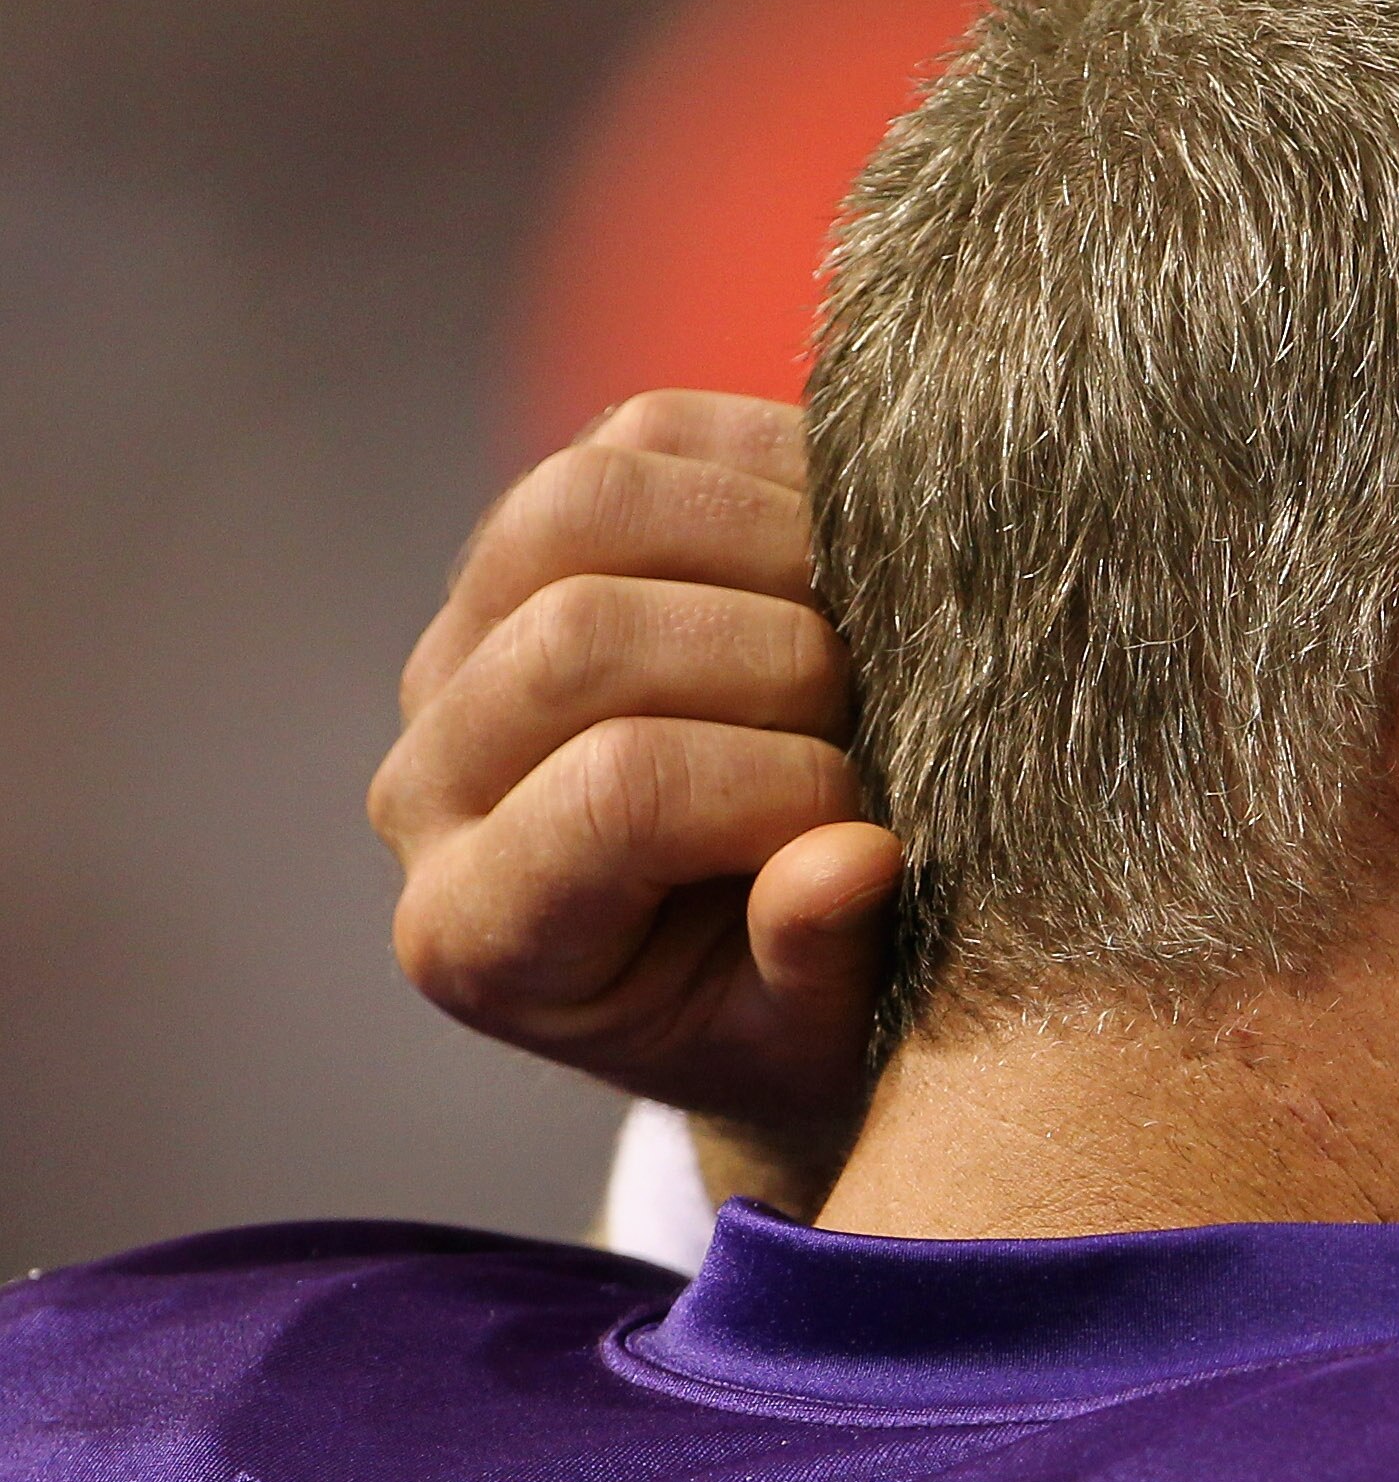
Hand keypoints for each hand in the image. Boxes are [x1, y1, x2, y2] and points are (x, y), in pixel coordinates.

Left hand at [371, 393, 898, 1202]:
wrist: (750, 970)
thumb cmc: (788, 1022)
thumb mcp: (810, 1043)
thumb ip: (813, 966)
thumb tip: (855, 858)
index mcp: (483, 936)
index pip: (615, 796)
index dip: (778, 785)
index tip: (873, 830)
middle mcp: (432, 782)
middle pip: (580, 634)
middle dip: (780, 657)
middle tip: (884, 715)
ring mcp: (465, 645)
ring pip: (584, 503)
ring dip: (767, 539)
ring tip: (872, 621)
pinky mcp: (534, 542)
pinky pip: (640, 437)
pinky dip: (772, 466)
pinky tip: (854, 552)